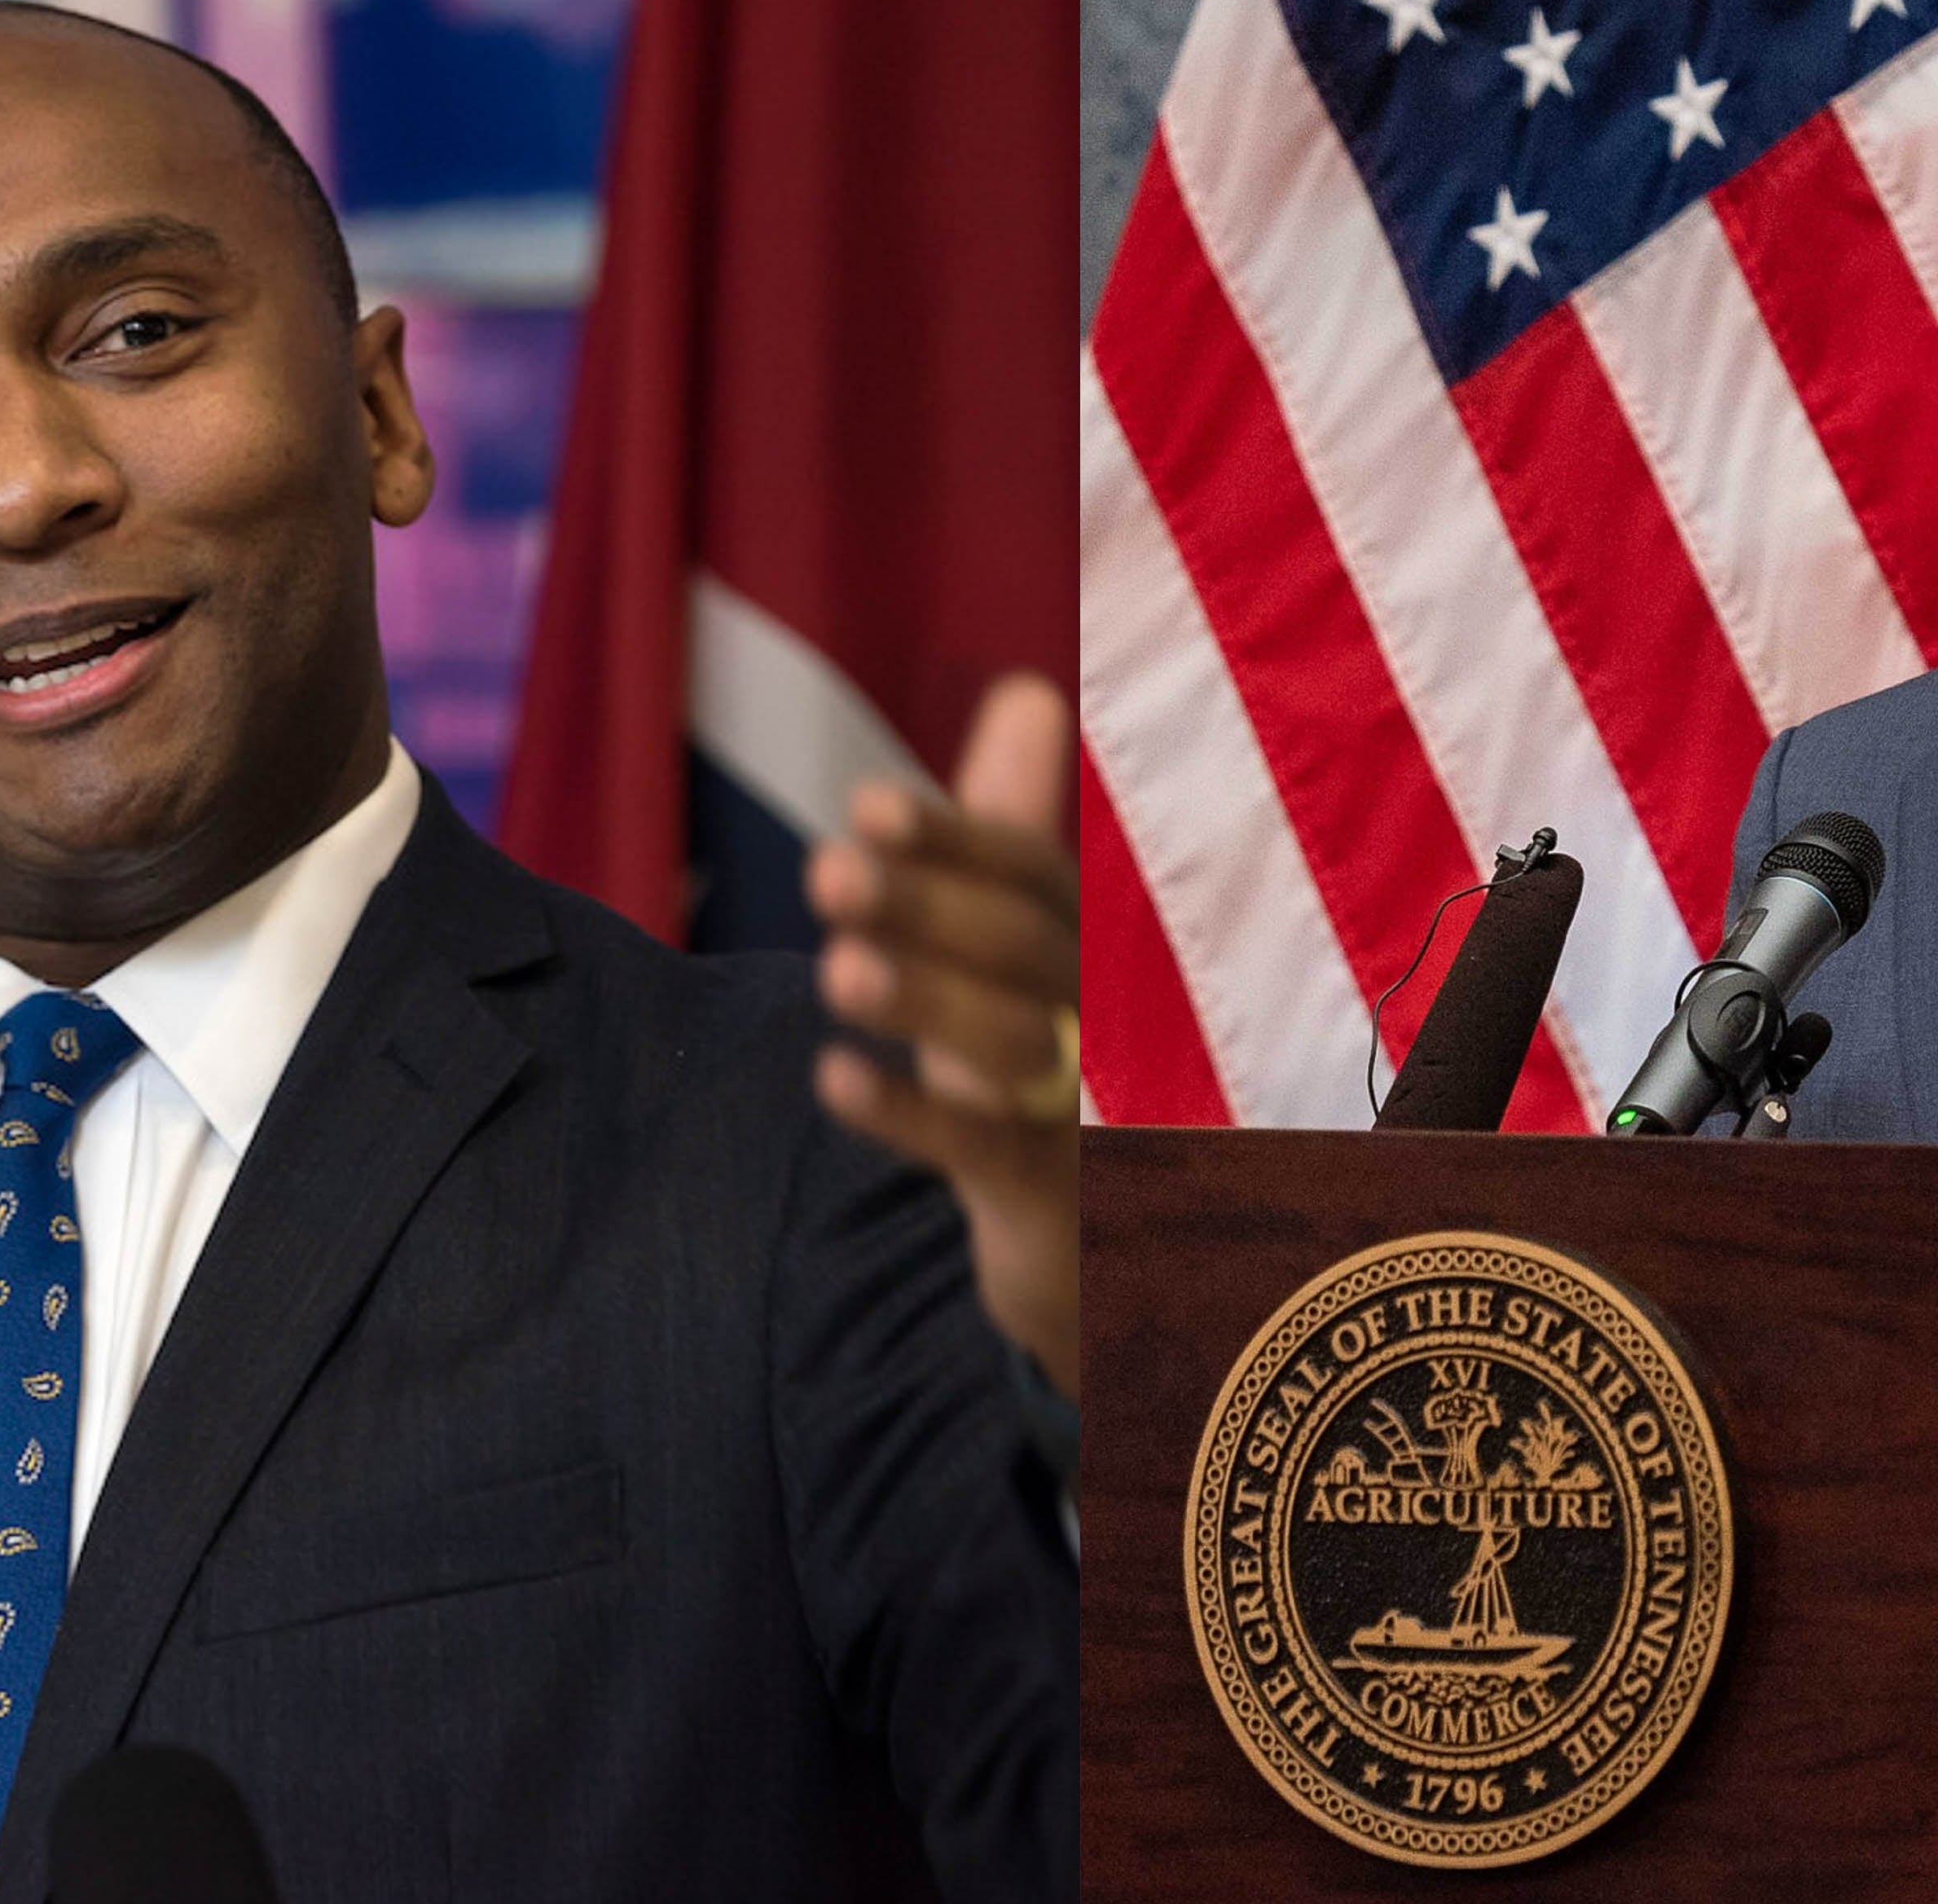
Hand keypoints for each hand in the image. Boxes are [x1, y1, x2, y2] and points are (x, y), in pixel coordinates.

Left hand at [808, 674, 1079, 1401]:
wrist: (1112, 1246)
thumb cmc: (1054, 1070)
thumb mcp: (1027, 951)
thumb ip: (1013, 831)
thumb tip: (1024, 690)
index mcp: (1095, 946)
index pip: (1034, 876)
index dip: (955, 840)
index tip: (867, 808)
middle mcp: (1111, 1016)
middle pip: (1024, 948)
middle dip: (924, 907)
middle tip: (825, 874)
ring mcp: (1093, 1110)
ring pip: (1014, 1043)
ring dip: (923, 1001)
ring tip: (833, 970)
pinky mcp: (1061, 1200)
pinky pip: (987, 1153)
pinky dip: (911, 1117)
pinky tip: (834, 1080)